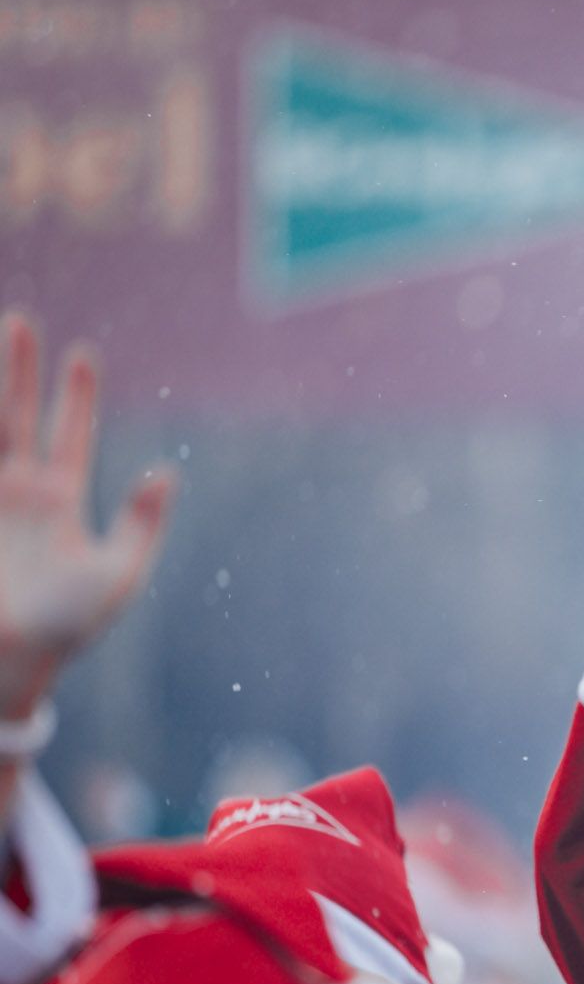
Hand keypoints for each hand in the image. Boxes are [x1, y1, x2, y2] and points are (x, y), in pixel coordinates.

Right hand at [0, 311, 174, 716]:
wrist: (7, 663)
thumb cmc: (65, 628)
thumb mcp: (115, 576)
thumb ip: (141, 525)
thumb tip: (167, 471)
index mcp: (58, 501)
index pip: (70, 436)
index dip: (75, 397)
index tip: (83, 355)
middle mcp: (18, 492)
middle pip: (15, 416)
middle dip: (17, 370)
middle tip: (21, 321)